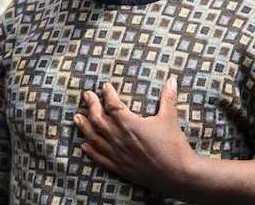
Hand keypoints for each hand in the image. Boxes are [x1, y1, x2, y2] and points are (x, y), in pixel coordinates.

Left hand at [73, 78, 195, 192]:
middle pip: (98, 119)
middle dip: (91, 105)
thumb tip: (171, 80)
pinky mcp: (120, 168)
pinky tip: (85, 145)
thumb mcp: (170, 119)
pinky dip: (91, 150)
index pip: (113, 105)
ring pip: (94, 138)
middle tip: (87, 95)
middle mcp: (120, 139)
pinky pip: (100, 158)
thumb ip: (168, 98)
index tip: (105, 87)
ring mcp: (118, 154)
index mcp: (131, 125)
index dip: (107, 95)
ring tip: (76, 118)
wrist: (177, 175)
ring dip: (84, 127)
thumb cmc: (174, 146)